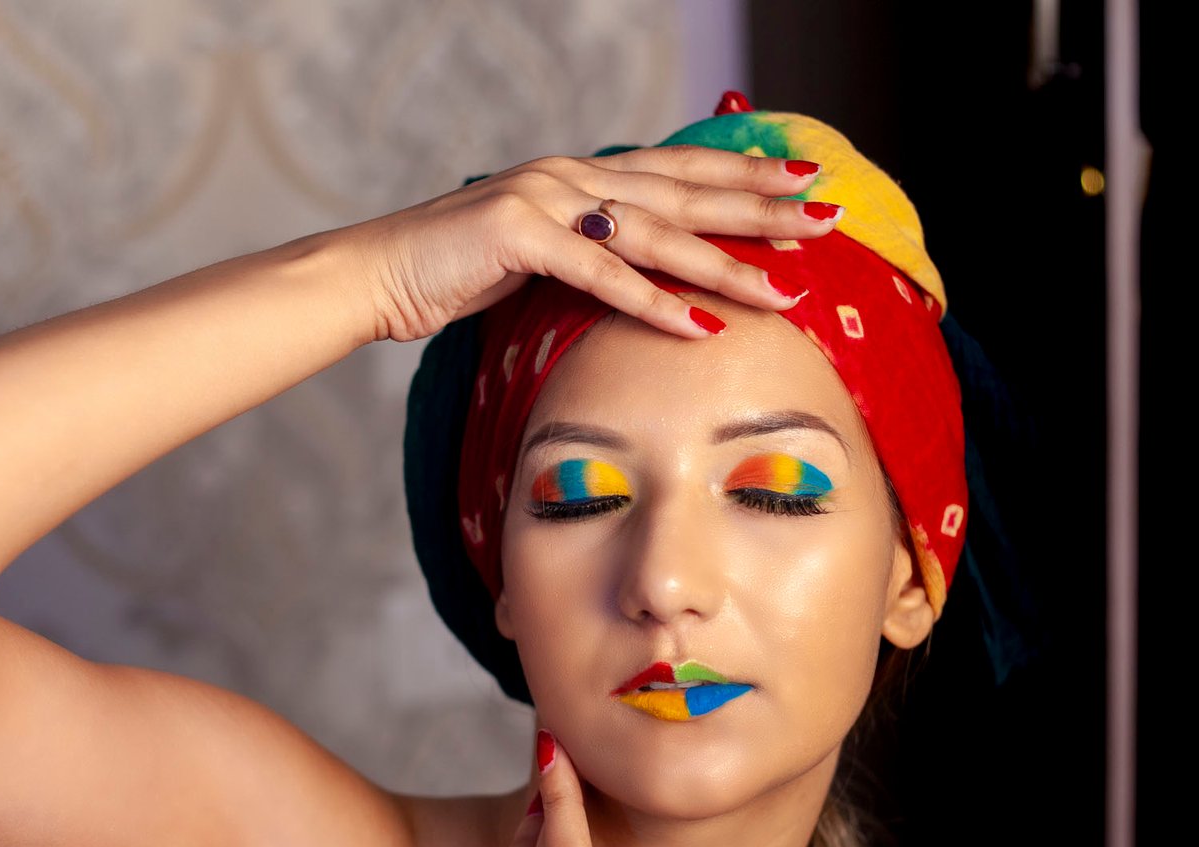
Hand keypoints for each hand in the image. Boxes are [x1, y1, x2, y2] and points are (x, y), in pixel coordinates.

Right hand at [335, 144, 839, 342]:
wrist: (374, 273)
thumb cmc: (449, 271)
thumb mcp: (532, 255)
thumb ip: (584, 253)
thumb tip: (635, 275)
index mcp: (578, 177)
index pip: (677, 172)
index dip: (741, 177)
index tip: (798, 187)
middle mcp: (571, 177)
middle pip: (685, 190)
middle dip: (759, 206)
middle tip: (823, 218)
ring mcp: (545, 200)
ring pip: (655, 232)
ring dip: (723, 263)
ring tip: (782, 288)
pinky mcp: (517, 237)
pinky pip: (600, 274)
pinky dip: (652, 300)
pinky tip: (699, 323)